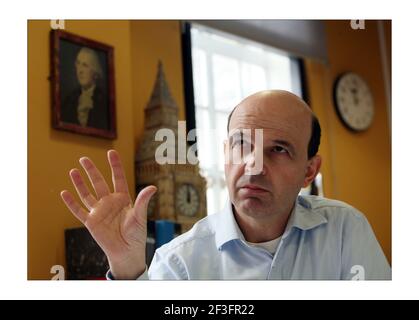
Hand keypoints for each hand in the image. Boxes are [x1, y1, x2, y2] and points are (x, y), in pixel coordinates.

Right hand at [60, 150, 155, 279]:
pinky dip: (71, 203)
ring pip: (87, 194)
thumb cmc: (136, 234)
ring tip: (73, 171)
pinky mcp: (91, 222)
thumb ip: (143, 201)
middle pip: (99, 183)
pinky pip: (79, 211)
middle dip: (92, 171)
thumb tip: (153, 187)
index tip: (111, 152)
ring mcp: (99, 211)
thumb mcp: (140, 216)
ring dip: (80, 183)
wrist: (127, 252)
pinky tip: (64, 193)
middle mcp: (109, 202)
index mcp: (123, 199)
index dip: (115, 166)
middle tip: (84, 158)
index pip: (118, 178)